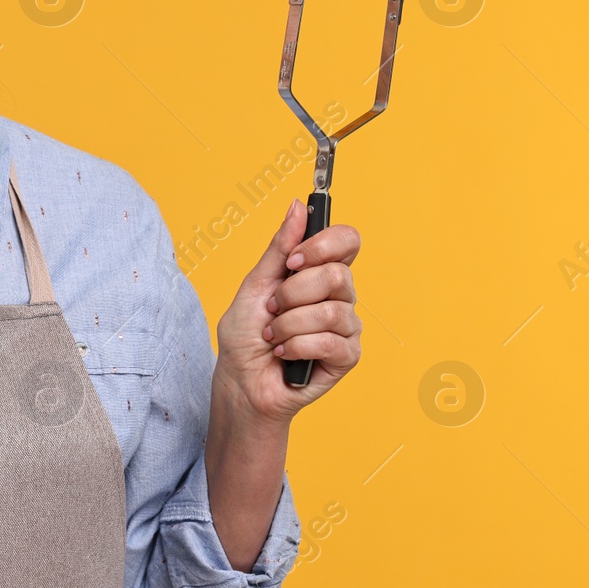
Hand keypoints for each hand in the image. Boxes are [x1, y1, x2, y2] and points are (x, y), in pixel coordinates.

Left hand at [214, 197, 362, 423]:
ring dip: (289, 324)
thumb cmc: (246, 334)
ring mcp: (346, 327)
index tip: (294, 259)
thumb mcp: (256, 284)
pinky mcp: (347, 356)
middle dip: (293, 293)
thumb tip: (297, 206)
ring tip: (274, 336)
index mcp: (320, 273)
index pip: (347, 241)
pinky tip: (284, 354)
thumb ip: (279, 248)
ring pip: (332, 310)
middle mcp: (339, 296)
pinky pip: (330, 341)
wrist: (241, 381)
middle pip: (339, 275)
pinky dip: (297, 347)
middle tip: (272, 309)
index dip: (325, 244)